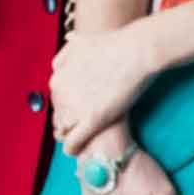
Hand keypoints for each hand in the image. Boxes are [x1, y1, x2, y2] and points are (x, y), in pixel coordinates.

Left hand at [50, 24, 157, 154]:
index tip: (80, 111)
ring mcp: (75, 106)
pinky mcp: (92, 119)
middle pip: (58, 116)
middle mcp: (61, 93)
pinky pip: (73, 143)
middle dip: (69, 121)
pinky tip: (77, 153)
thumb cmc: (115, 44)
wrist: (137, 50)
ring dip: (71, 135)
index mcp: (57, 77)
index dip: (68, 107)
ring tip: (82, 140)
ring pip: (63, 130)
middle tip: (83, 126)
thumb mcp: (83, 41)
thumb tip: (65, 44)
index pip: (56, 101)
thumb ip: (69, 48)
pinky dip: (73, 149)